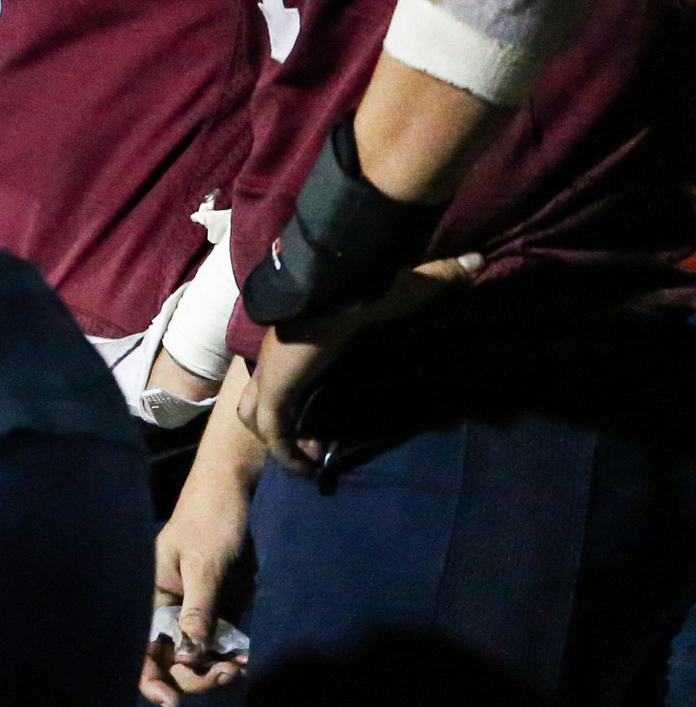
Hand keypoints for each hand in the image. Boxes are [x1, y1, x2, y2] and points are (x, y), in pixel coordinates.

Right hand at [140, 363, 262, 702]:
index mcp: (153, 593)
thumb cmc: (210, 518)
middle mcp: (170, 606)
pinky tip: (245, 660)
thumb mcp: (204, 562)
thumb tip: (189, 652)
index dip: (149, 675)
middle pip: (172, 658)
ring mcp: (197, 608)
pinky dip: (232, 657)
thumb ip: (197, 607)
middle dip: (195, 676)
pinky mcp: (221, 607)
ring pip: (198, 656)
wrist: (234, 490)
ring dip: (216, 670)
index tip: (168, 700)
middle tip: (227, 673)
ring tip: (240, 667)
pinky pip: (221, 644)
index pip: (141, 644)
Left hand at [238, 253, 478, 475]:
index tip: (315, 426)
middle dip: (276, 426)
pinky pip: (272, 430)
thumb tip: (476, 260)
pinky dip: (285, 452)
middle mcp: (275, 360)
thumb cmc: (360, 288)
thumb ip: (438, 278)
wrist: (331, 286)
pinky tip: (309, 468)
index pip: (279, 375)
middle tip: (309, 448)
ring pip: (252, 416)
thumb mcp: (402, 291)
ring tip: (309, 458)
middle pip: (254, 399)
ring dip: (277, 441)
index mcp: (296, 343)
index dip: (290, 400)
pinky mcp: (275, 388)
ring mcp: (270, 374)